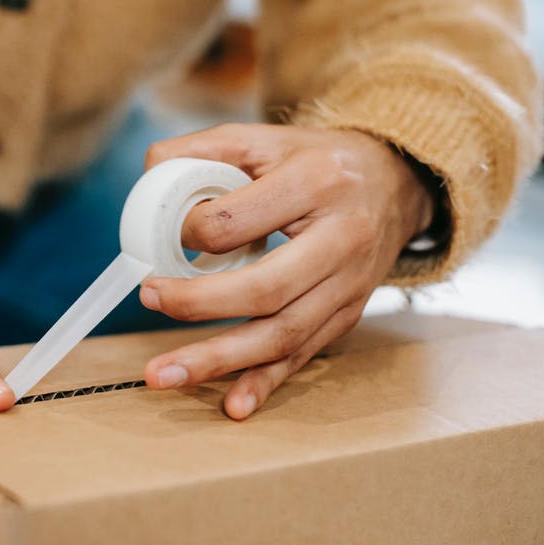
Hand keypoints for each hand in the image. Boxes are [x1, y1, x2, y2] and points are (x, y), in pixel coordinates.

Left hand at [138, 124, 433, 418]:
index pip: (237, 221)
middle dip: (197, 304)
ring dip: (218, 360)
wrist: (394, 183)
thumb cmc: (315, 162)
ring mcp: (349, 286)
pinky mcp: (347, 316)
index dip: (191, 232)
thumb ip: (202, 149)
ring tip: (163, 374)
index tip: (166, 237)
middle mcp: (341, 239)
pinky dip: (265, 383)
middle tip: (149, 299)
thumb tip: (149, 173)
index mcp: (316, 183)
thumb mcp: (264, 139)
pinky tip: (233, 405)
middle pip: (265, 287)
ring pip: (282, 334)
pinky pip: (302, 357)